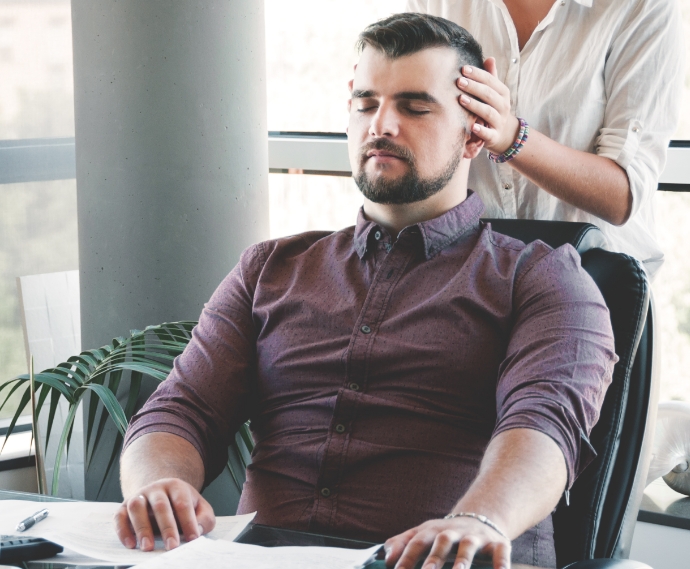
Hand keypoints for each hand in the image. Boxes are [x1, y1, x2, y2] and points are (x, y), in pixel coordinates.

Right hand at [114, 477, 215, 551]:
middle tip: (172, 546)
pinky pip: (119, 517)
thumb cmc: (182, 505)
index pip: (182, 503)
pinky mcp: (123, 507)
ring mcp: (138, 496)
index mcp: (176, 487)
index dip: (188, 521)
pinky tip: (130, 544)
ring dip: (142, 528)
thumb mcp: (199, 507)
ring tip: (148, 547)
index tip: (193, 539)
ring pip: (136, 507)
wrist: (160, 493)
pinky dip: (123, 531)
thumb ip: (204, 519)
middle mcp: (156, 489)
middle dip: (167, 527)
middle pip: (160, 505)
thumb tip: (197, 531)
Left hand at [384, 516, 510, 568]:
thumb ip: (403, 543)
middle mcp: (454, 532)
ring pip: (469, 546)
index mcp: (433, 531)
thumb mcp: (424, 533)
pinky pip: (501, 552)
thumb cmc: (445, 534)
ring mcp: (476, 537)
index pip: (417, 542)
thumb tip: (385, 556)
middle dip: (434, 559)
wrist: (480, 518)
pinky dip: (501, 564)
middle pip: (442, 542)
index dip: (406, 556)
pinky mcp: (497, 543)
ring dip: (463, 560)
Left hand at [457, 57, 519, 155]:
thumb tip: (489, 58)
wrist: (502, 133)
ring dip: (475, 105)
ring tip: (461, 99)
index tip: (463, 69)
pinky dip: (481, 131)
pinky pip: (488, 134)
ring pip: (488, 112)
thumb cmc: (492, 108)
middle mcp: (503, 106)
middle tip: (459, 81)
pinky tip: (472, 126)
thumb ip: (490, 77)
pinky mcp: (494, 136)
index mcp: (502, 93)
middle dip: (474, 87)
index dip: (477, 74)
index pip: (491, 80)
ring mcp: (499, 122)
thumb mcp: (494, 93)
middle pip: (489, 94)